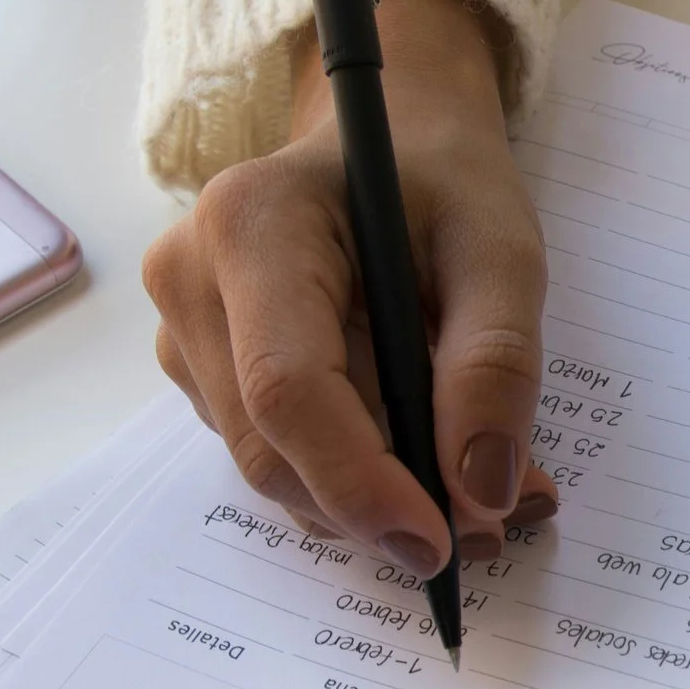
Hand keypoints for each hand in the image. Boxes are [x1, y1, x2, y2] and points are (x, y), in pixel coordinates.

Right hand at [143, 0, 554, 573]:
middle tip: (494, 525)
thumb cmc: (445, 184)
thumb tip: (484, 492)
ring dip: (376, 501)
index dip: (360, 482)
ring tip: (482, 488)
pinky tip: (429, 458)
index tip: (440, 541)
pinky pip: (280, 458)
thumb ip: (497, 365)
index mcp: (251, 224)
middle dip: (381, 506)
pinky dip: (358, 482)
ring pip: (274, 469)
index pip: (286, 389)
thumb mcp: (502, 252)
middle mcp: (189, 281)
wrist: (393, 147)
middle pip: (271, 448)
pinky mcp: (206, 373)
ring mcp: (187, 334)